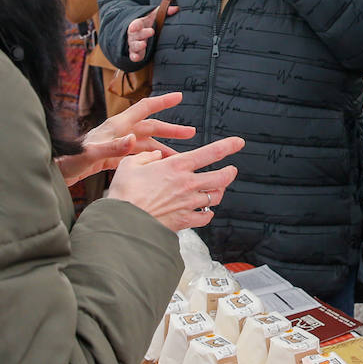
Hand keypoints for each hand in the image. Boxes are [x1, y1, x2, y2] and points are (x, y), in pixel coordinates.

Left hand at [55, 91, 195, 185]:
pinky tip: (158, 166)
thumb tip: (133, 139)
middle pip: (149, 126)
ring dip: (162, 147)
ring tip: (178, 156)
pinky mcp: (112, 157)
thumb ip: (112, 147)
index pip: (143, 109)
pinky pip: (136, 156)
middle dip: (170, 129)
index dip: (161, 102)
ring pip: (145, 143)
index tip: (179, 96)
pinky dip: (149, 159)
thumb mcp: (91, 154)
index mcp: (116, 126)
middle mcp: (118, 132)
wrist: (57, 172)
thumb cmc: (71, 160)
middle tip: (191, 133)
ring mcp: (116, 145)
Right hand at [108, 136, 245, 230]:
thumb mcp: (130, 165)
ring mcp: (188, 204)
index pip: (210, 153)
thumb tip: (155, 155)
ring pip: (215, 197)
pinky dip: (208, 214)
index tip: (238, 142)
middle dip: (229, 172)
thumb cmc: (125, 193)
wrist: (124, 221)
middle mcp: (187, 184)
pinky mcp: (185, 221)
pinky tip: (205, 212)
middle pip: (221, 177)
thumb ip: (145, 157)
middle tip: (232, 170)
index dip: (228, 146)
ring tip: (217, 190)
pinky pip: (205, 218)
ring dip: (219, 192)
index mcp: (176, 166)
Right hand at [127, 5, 177, 62]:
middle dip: (143, 33)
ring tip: (144, 44)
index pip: (136, 24)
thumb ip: (164, 11)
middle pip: (137, 34)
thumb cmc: (148, 23)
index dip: (136, 25)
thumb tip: (176, 9)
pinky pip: (133, 55)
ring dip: (138, 45)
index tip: (135, 26)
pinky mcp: (135, 52)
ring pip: (134, 45)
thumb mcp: (155, 16)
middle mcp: (135, 34)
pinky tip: (136, 58)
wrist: (139, 31)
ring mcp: (134, 44)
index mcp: (139, 24)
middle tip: (152, 31)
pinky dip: (134, 57)